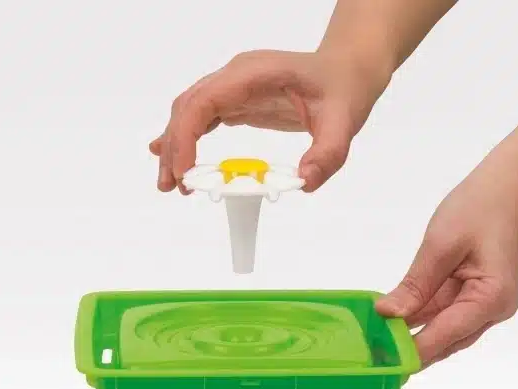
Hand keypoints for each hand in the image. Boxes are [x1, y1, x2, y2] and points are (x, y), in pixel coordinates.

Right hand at [149, 48, 391, 192]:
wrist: (346, 72)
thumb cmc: (342, 89)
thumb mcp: (343, 123)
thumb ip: (327, 154)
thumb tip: (304, 182)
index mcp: (254, 74)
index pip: (205, 100)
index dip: (186, 135)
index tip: (185, 171)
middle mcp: (236, 76)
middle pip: (189, 108)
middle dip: (174, 148)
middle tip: (170, 186)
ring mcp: (234, 88)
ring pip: (190, 113)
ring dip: (175, 147)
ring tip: (171, 183)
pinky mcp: (236, 101)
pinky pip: (203, 119)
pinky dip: (187, 141)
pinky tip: (178, 161)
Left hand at [375, 159, 517, 367]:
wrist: (506, 187)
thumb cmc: (478, 208)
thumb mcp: (440, 246)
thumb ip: (415, 285)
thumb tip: (388, 314)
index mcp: (491, 299)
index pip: (444, 335)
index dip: (411, 351)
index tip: (382, 364)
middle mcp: (493, 310)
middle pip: (444, 341)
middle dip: (409, 350)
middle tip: (372, 361)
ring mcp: (485, 306)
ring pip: (442, 331)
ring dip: (412, 336)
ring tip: (376, 346)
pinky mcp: (474, 298)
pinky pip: (443, 315)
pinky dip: (419, 319)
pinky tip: (391, 324)